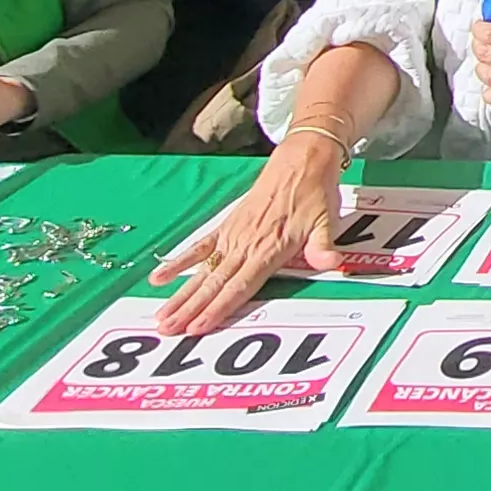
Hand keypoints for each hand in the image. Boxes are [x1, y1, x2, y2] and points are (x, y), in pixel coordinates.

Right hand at [146, 136, 350, 335]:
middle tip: (166, 330)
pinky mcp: (227, 226)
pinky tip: (159, 278)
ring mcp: (232, 235)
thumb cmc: (315, 195)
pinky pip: (199, 247)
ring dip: (181, 295)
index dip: (218, 308)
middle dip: (190, 310)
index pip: (239, 286)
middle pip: (213, 284)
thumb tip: (331, 263)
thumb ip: (323, 246)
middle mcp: (245, 245)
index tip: (197, 327)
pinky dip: (179, 262)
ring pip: (202, 272)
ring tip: (161, 317)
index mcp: (268, 248)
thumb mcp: (326, 220)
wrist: (302, 160)